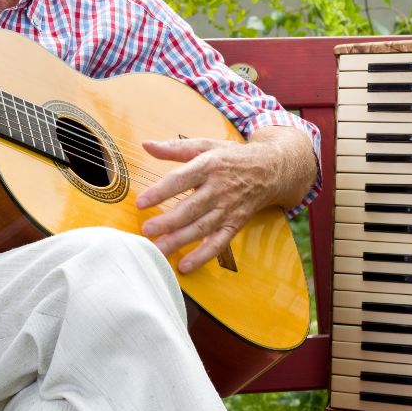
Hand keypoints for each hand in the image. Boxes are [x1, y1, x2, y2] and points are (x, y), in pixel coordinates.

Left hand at [135, 137, 278, 273]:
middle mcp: (218, 189)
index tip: (140, 202)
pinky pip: (218, 243)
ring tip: (157, 249)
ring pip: (201, 228)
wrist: (271, 169)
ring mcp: (228, 208)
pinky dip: (202, 256)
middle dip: (168, 221)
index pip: (181, 180)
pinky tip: (184, 266)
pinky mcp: (235, 224)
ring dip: (179, 241)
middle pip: (190, 208)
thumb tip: (146, 145)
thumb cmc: (231, 157)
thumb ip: (174, 148)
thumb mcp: (205, 145)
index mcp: (208, 166)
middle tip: (146, 230)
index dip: (160, 192)